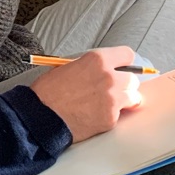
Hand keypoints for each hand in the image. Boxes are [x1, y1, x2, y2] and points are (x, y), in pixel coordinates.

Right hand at [28, 46, 142, 142]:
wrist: (41, 116)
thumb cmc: (48, 91)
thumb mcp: (67, 67)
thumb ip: (89, 67)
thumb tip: (101, 70)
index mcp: (97, 60)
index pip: (127, 55)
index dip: (125, 62)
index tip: (123, 68)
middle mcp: (109, 77)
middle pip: (133, 79)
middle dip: (125, 84)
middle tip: (113, 90)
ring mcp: (112, 99)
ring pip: (133, 98)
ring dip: (124, 101)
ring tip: (107, 104)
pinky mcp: (111, 119)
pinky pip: (120, 116)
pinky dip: (111, 116)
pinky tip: (95, 116)